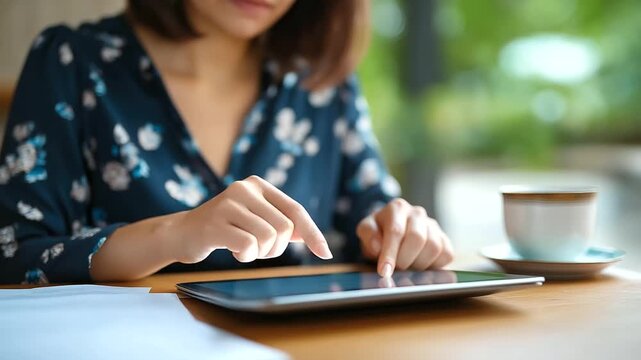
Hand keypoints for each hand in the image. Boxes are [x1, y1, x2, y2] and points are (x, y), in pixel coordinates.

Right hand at [169, 175, 331, 263]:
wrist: (182, 233)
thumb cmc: (225, 228)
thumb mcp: (255, 219)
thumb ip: (281, 223)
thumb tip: (313, 239)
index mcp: (258, 184)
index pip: (296, 210)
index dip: (312, 233)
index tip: (325, 253)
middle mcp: (244, 188)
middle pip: (285, 228)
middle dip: (276, 248)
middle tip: (258, 249)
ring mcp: (228, 203)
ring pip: (268, 238)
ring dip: (260, 253)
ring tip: (243, 248)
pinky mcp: (215, 223)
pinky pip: (249, 246)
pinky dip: (246, 256)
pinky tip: (232, 251)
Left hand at [356, 198, 452, 276]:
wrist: (392, 233)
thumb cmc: (378, 233)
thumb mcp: (366, 230)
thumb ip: (368, 234)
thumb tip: (377, 246)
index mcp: (397, 208)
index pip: (396, 231)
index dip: (390, 254)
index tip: (385, 272)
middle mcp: (417, 213)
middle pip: (417, 238)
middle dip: (404, 259)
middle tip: (396, 268)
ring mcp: (433, 225)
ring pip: (434, 247)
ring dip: (419, 264)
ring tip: (407, 265)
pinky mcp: (444, 239)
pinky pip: (446, 254)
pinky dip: (434, 265)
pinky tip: (419, 264)